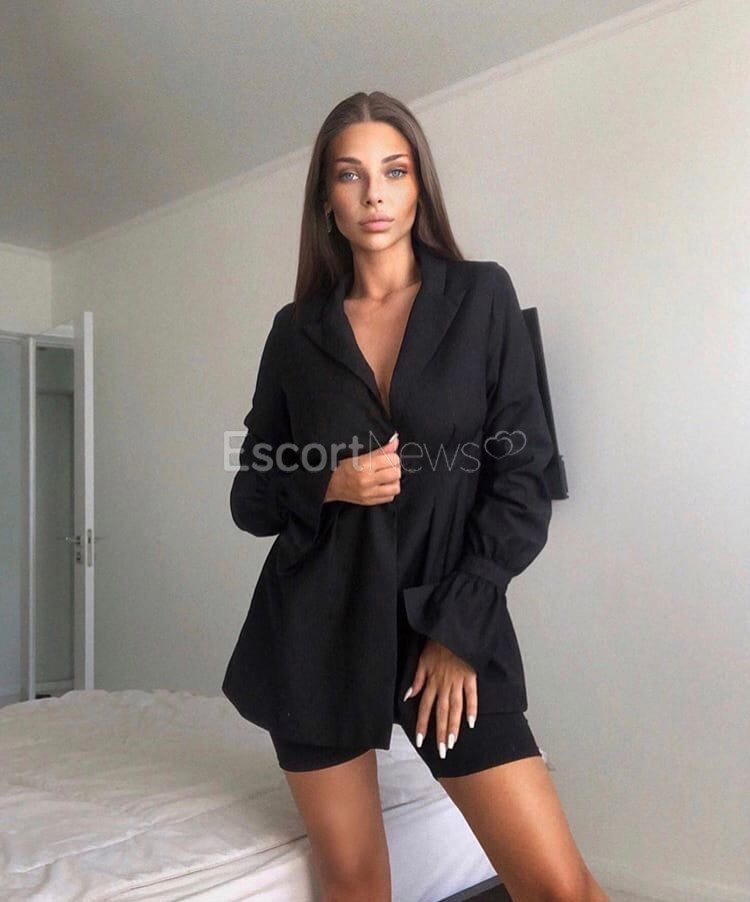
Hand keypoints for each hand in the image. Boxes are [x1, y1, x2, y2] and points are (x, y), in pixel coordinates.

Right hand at [325, 434, 400, 504]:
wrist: (329, 484)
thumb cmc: (342, 466)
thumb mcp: (358, 453)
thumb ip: (379, 449)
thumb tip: (395, 442)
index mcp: (364, 465)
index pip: (392, 459)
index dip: (392, 456)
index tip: (388, 456)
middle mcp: (367, 481)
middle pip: (396, 473)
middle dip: (394, 468)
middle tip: (388, 466)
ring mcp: (369, 493)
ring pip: (395, 487)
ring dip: (393, 480)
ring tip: (386, 476)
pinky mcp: (369, 502)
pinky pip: (390, 497)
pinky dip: (389, 491)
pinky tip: (382, 485)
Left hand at [404, 638, 477, 757]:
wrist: (453, 630)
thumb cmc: (437, 644)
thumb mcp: (422, 660)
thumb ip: (416, 679)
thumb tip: (408, 695)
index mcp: (431, 681)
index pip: (425, 707)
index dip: (423, 724)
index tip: (421, 741)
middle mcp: (444, 685)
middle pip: (441, 712)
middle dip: (441, 732)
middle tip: (442, 751)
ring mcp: (458, 682)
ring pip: (455, 708)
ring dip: (454, 726)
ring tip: (454, 743)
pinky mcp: (471, 677)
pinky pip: (472, 695)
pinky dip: (472, 709)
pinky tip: (472, 723)